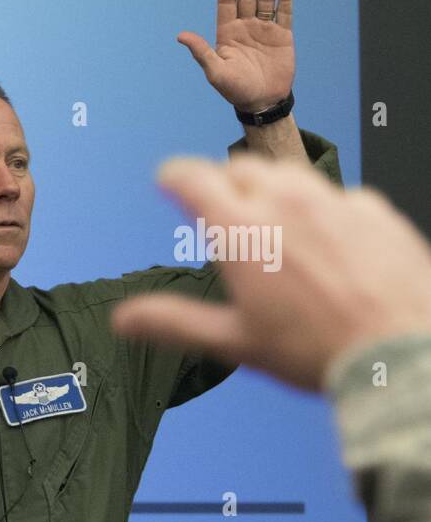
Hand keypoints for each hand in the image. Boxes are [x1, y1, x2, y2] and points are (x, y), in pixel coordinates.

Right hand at [111, 155, 430, 390]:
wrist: (398, 352)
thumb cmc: (315, 351)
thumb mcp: (234, 341)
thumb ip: (174, 323)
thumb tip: (123, 320)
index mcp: (241, 231)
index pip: (193, 178)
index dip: (174, 176)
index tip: (168, 179)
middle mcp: (285, 203)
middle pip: (242, 170)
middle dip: (225, 183)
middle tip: (222, 210)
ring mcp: (333, 202)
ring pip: (290, 177)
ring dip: (272, 192)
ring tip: (273, 225)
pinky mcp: (374, 211)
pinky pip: (339, 197)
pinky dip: (322, 212)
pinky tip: (326, 244)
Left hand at [179, 0, 294, 111]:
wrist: (262, 102)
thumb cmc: (235, 90)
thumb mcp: (215, 72)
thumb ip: (201, 52)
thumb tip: (181, 35)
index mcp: (227, 34)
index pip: (226, 4)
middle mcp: (245, 27)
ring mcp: (264, 29)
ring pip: (266, 0)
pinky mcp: (283, 35)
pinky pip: (284, 13)